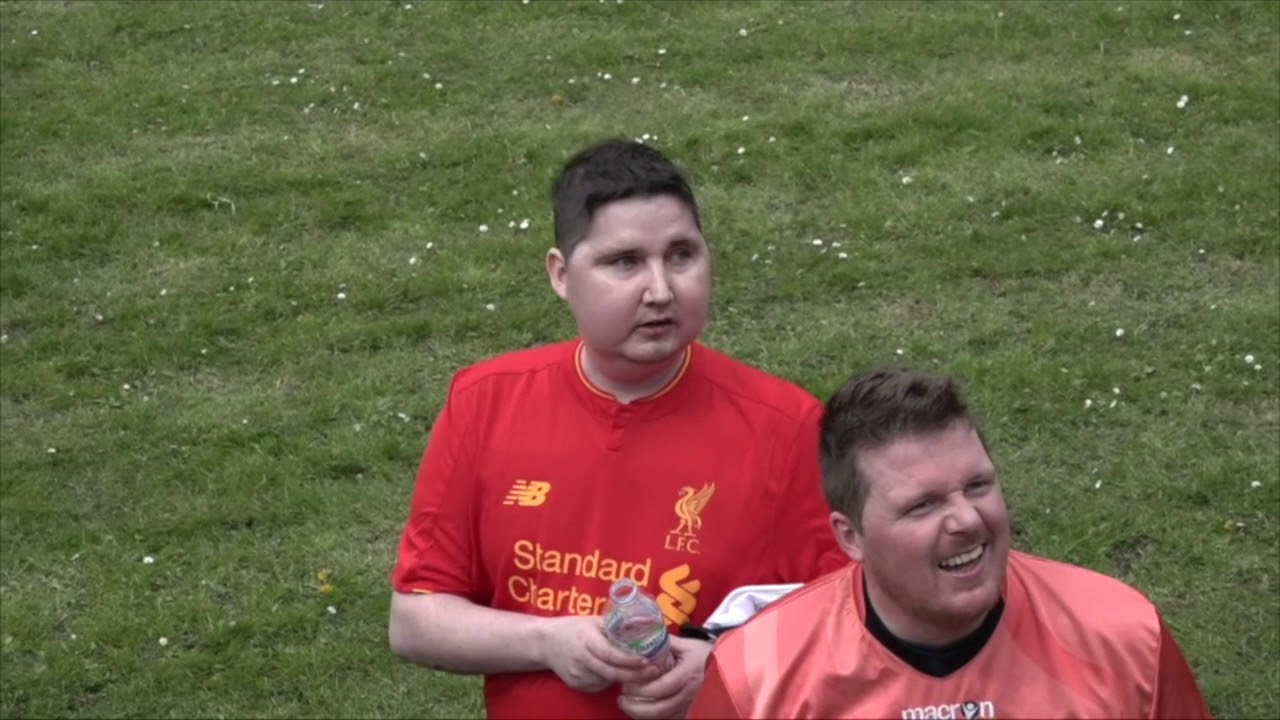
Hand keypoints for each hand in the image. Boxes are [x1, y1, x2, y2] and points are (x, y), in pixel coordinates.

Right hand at [540, 615, 659, 693]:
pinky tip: (620, 672)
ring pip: (608, 680)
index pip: (610, 654)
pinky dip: (612, 679)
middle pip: (611, 672)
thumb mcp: (594, 621)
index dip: (629, 660)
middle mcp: (581, 660)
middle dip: (635, 674)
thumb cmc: (573, 628)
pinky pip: (600, 684)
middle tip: (655, 671)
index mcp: (586, 640)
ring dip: (626, 677)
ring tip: (644, 672)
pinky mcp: (577, 685)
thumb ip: (616, 626)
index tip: (647, 660)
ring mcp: (578, 675)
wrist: (545, 643)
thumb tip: (645, 624)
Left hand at [617, 635, 713, 718]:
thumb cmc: (706, 654)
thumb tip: (643, 635)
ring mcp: (690, 705)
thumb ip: (665, 643)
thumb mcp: (687, 645)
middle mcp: (688, 693)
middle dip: (636, 708)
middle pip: (659, 709)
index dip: (641, 690)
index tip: (625, 686)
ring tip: (627, 706)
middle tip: (621, 699)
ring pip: (663, 718)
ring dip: (642, 715)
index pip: (660, 688)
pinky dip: (654, 719)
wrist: (728, 666)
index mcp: (686, 675)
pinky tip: (644, 712)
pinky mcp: (691, 712)